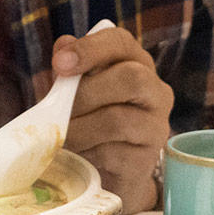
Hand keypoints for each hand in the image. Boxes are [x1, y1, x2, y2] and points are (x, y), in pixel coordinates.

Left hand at [54, 24, 173, 214]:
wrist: (104, 172)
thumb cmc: (87, 120)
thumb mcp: (73, 91)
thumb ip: (68, 69)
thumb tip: (64, 45)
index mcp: (136, 64)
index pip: (121, 42)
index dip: (90, 48)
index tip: (59, 63)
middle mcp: (156, 92)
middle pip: (131, 77)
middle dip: (85, 93)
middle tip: (57, 109)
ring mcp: (156, 127)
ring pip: (118, 119)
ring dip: (79, 128)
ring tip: (60, 135)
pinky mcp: (146, 160)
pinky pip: (112, 153)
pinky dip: (86, 152)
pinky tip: (78, 154)